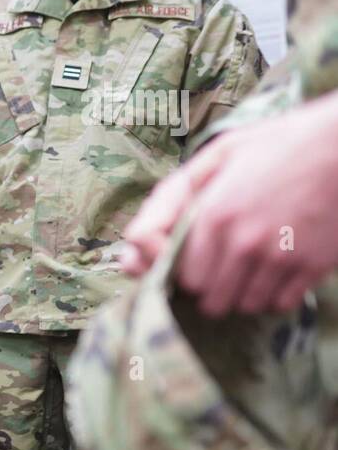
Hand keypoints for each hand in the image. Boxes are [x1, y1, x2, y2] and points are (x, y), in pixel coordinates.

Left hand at [124, 96, 337, 316]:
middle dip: (212, 286)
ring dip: (243, 293)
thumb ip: (174, 198)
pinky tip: (280, 270)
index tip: (195, 265)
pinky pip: (281, 304)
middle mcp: (242, 241)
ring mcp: (279, 257)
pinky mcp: (313, 265)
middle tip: (224, 267)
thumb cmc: (278, 145)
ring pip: (244, 305)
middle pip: (209, 298)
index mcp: (213, 214)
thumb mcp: (219, 156)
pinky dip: (277, 295)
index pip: (182, 276)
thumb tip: (136, 242)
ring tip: (253, 266)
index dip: (186, 273)